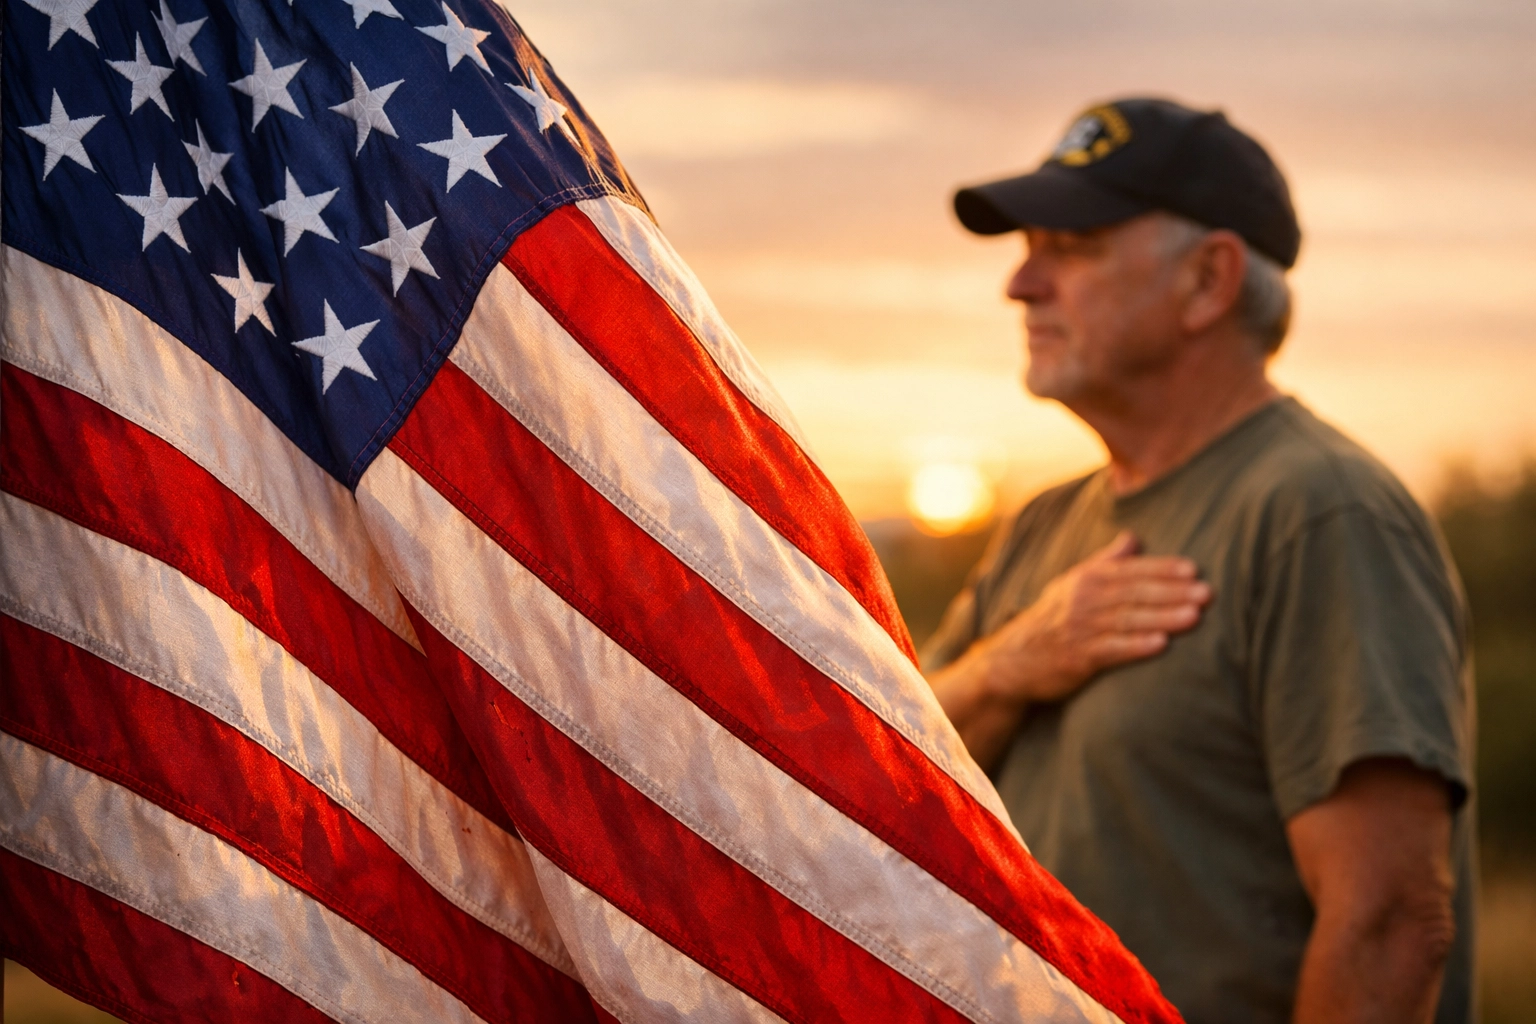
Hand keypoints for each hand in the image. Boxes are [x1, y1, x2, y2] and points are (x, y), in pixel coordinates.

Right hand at [928, 530, 1210, 768]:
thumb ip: (1107, 561)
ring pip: (1129, 619)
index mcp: (1088, 578)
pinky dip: (1136, 646)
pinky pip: (1111, 650)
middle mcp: (1084, 599)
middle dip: (1173, 592)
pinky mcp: (1078, 657)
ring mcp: (1081, 628)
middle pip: (1136, 593)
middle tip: (1207, 593)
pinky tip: (1161, 644)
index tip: (1194, 570)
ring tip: (1195, 616)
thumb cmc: (1053, 618)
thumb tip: (1134, 537)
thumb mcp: (1073, 582)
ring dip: (1163, 617)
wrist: (1014, 659)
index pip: (1132, 570)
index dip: (1163, 569)